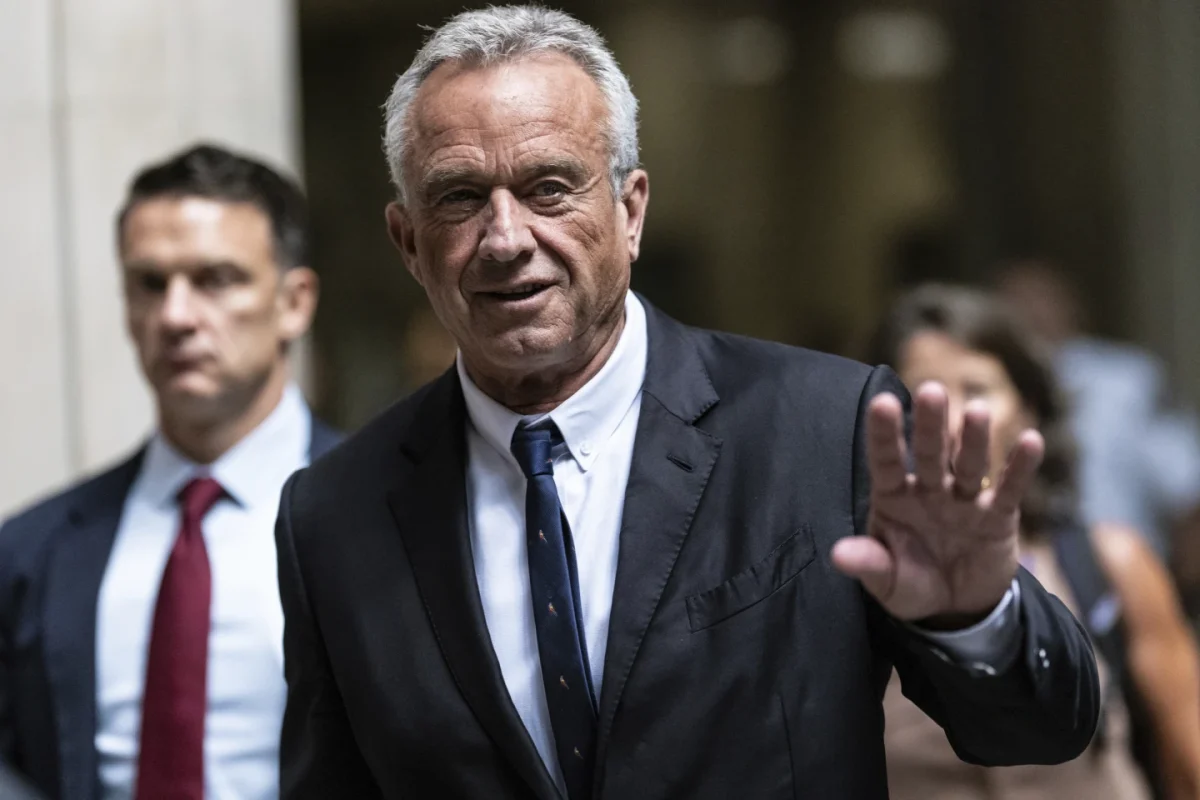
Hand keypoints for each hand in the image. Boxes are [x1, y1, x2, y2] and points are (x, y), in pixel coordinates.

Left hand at [831, 382, 1043, 625]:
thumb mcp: (886, 581)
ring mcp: (964, 500)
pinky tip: (1031, 441)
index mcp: (894, 498)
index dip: (885, 435)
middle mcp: (929, 490)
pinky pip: (1009, 490)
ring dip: (973, 439)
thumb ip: (868, 565)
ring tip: (977, 411)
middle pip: (929, 453)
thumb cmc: (911, 583)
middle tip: (931, 390)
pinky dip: (1019, 468)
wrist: (955, 607)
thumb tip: (838, 556)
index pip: (886, 462)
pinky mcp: (997, 516)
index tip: (881, 403)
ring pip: (968, 464)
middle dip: (930, 425)